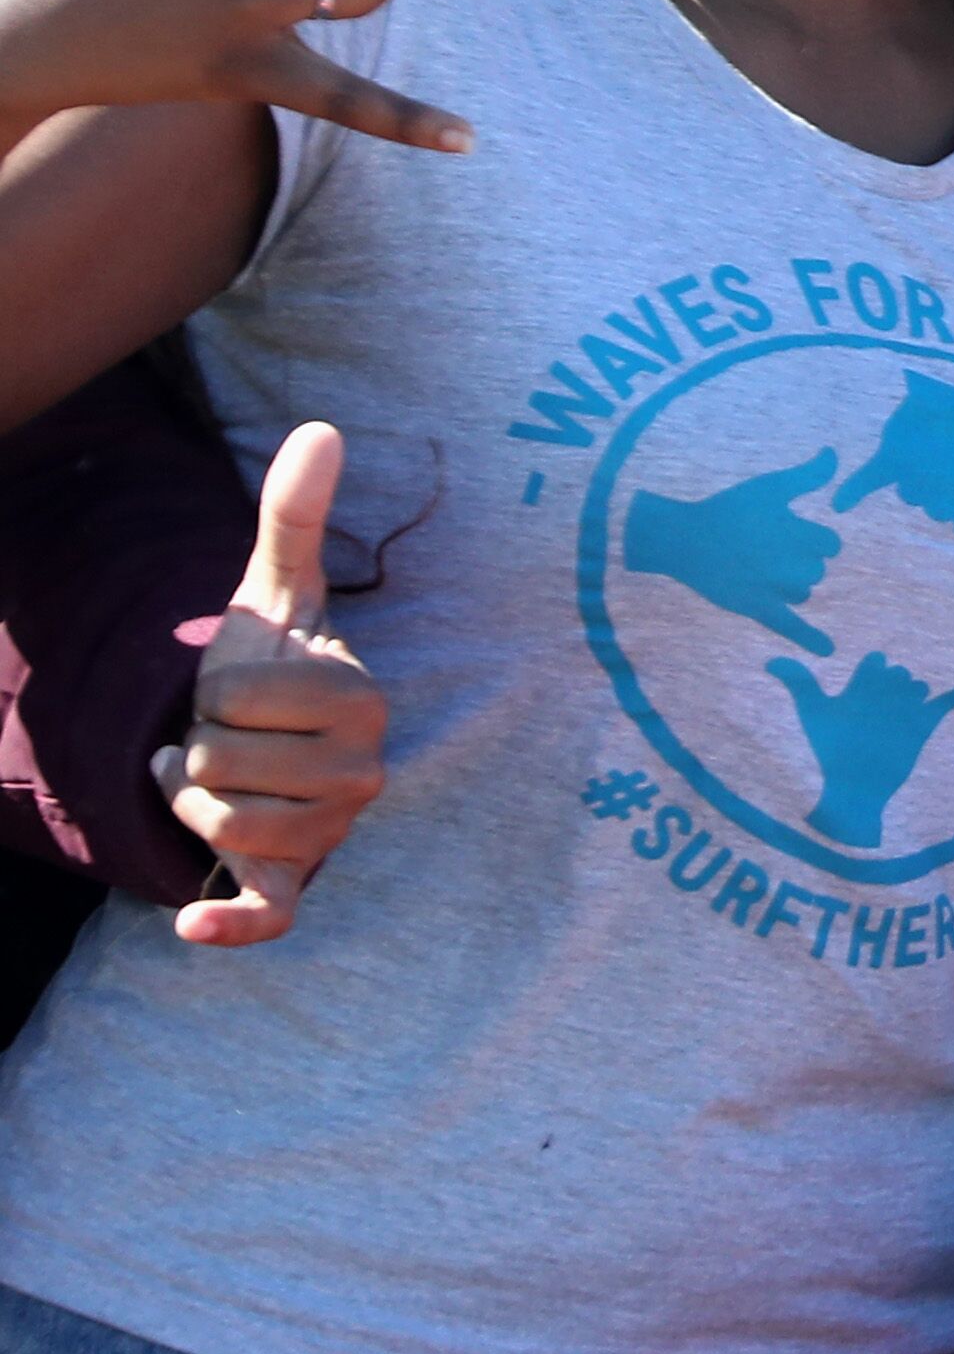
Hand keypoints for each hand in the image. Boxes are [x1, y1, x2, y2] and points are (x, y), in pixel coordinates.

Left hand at [157, 423, 386, 945]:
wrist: (269, 747)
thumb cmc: (273, 667)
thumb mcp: (273, 594)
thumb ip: (294, 516)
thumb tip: (320, 427)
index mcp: (362, 697)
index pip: (231, 699)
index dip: (210, 692)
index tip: (242, 692)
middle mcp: (364, 770)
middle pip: (217, 766)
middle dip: (197, 752)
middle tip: (232, 739)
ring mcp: (334, 832)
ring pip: (218, 827)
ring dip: (189, 806)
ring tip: (216, 782)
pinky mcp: (299, 882)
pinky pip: (272, 912)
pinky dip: (231, 925)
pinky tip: (190, 925)